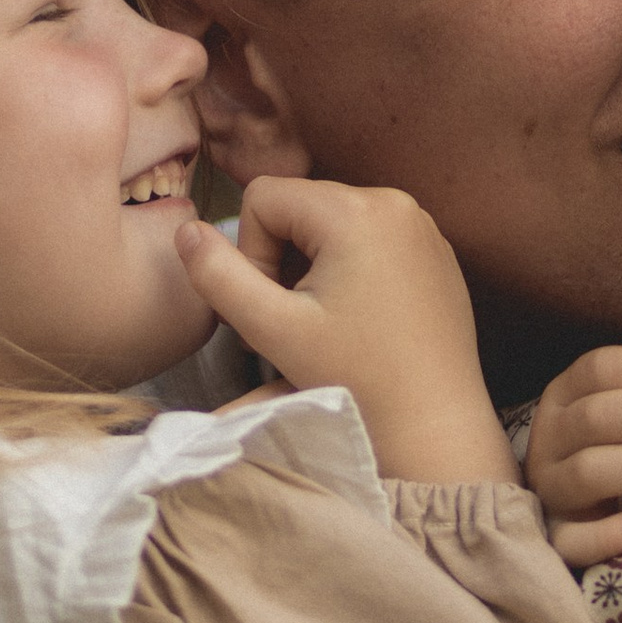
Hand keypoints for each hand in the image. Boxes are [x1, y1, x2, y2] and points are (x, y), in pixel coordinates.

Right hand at [173, 178, 512, 481]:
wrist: (435, 424)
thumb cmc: (357, 379)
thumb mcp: (273, 330)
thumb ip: (218, 277)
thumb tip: (186, 230)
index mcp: (354, 209)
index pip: (263, 197)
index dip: (251, 252)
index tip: (274, 306)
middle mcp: (394, 201)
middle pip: (299, 207)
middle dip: (283, 259)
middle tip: (296, 321)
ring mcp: (421, 224)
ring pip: (332, 223)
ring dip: (314, 265)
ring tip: (326, 323)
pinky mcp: (435, 249)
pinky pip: (371, 237)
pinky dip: (351, 269)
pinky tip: (361, 321)